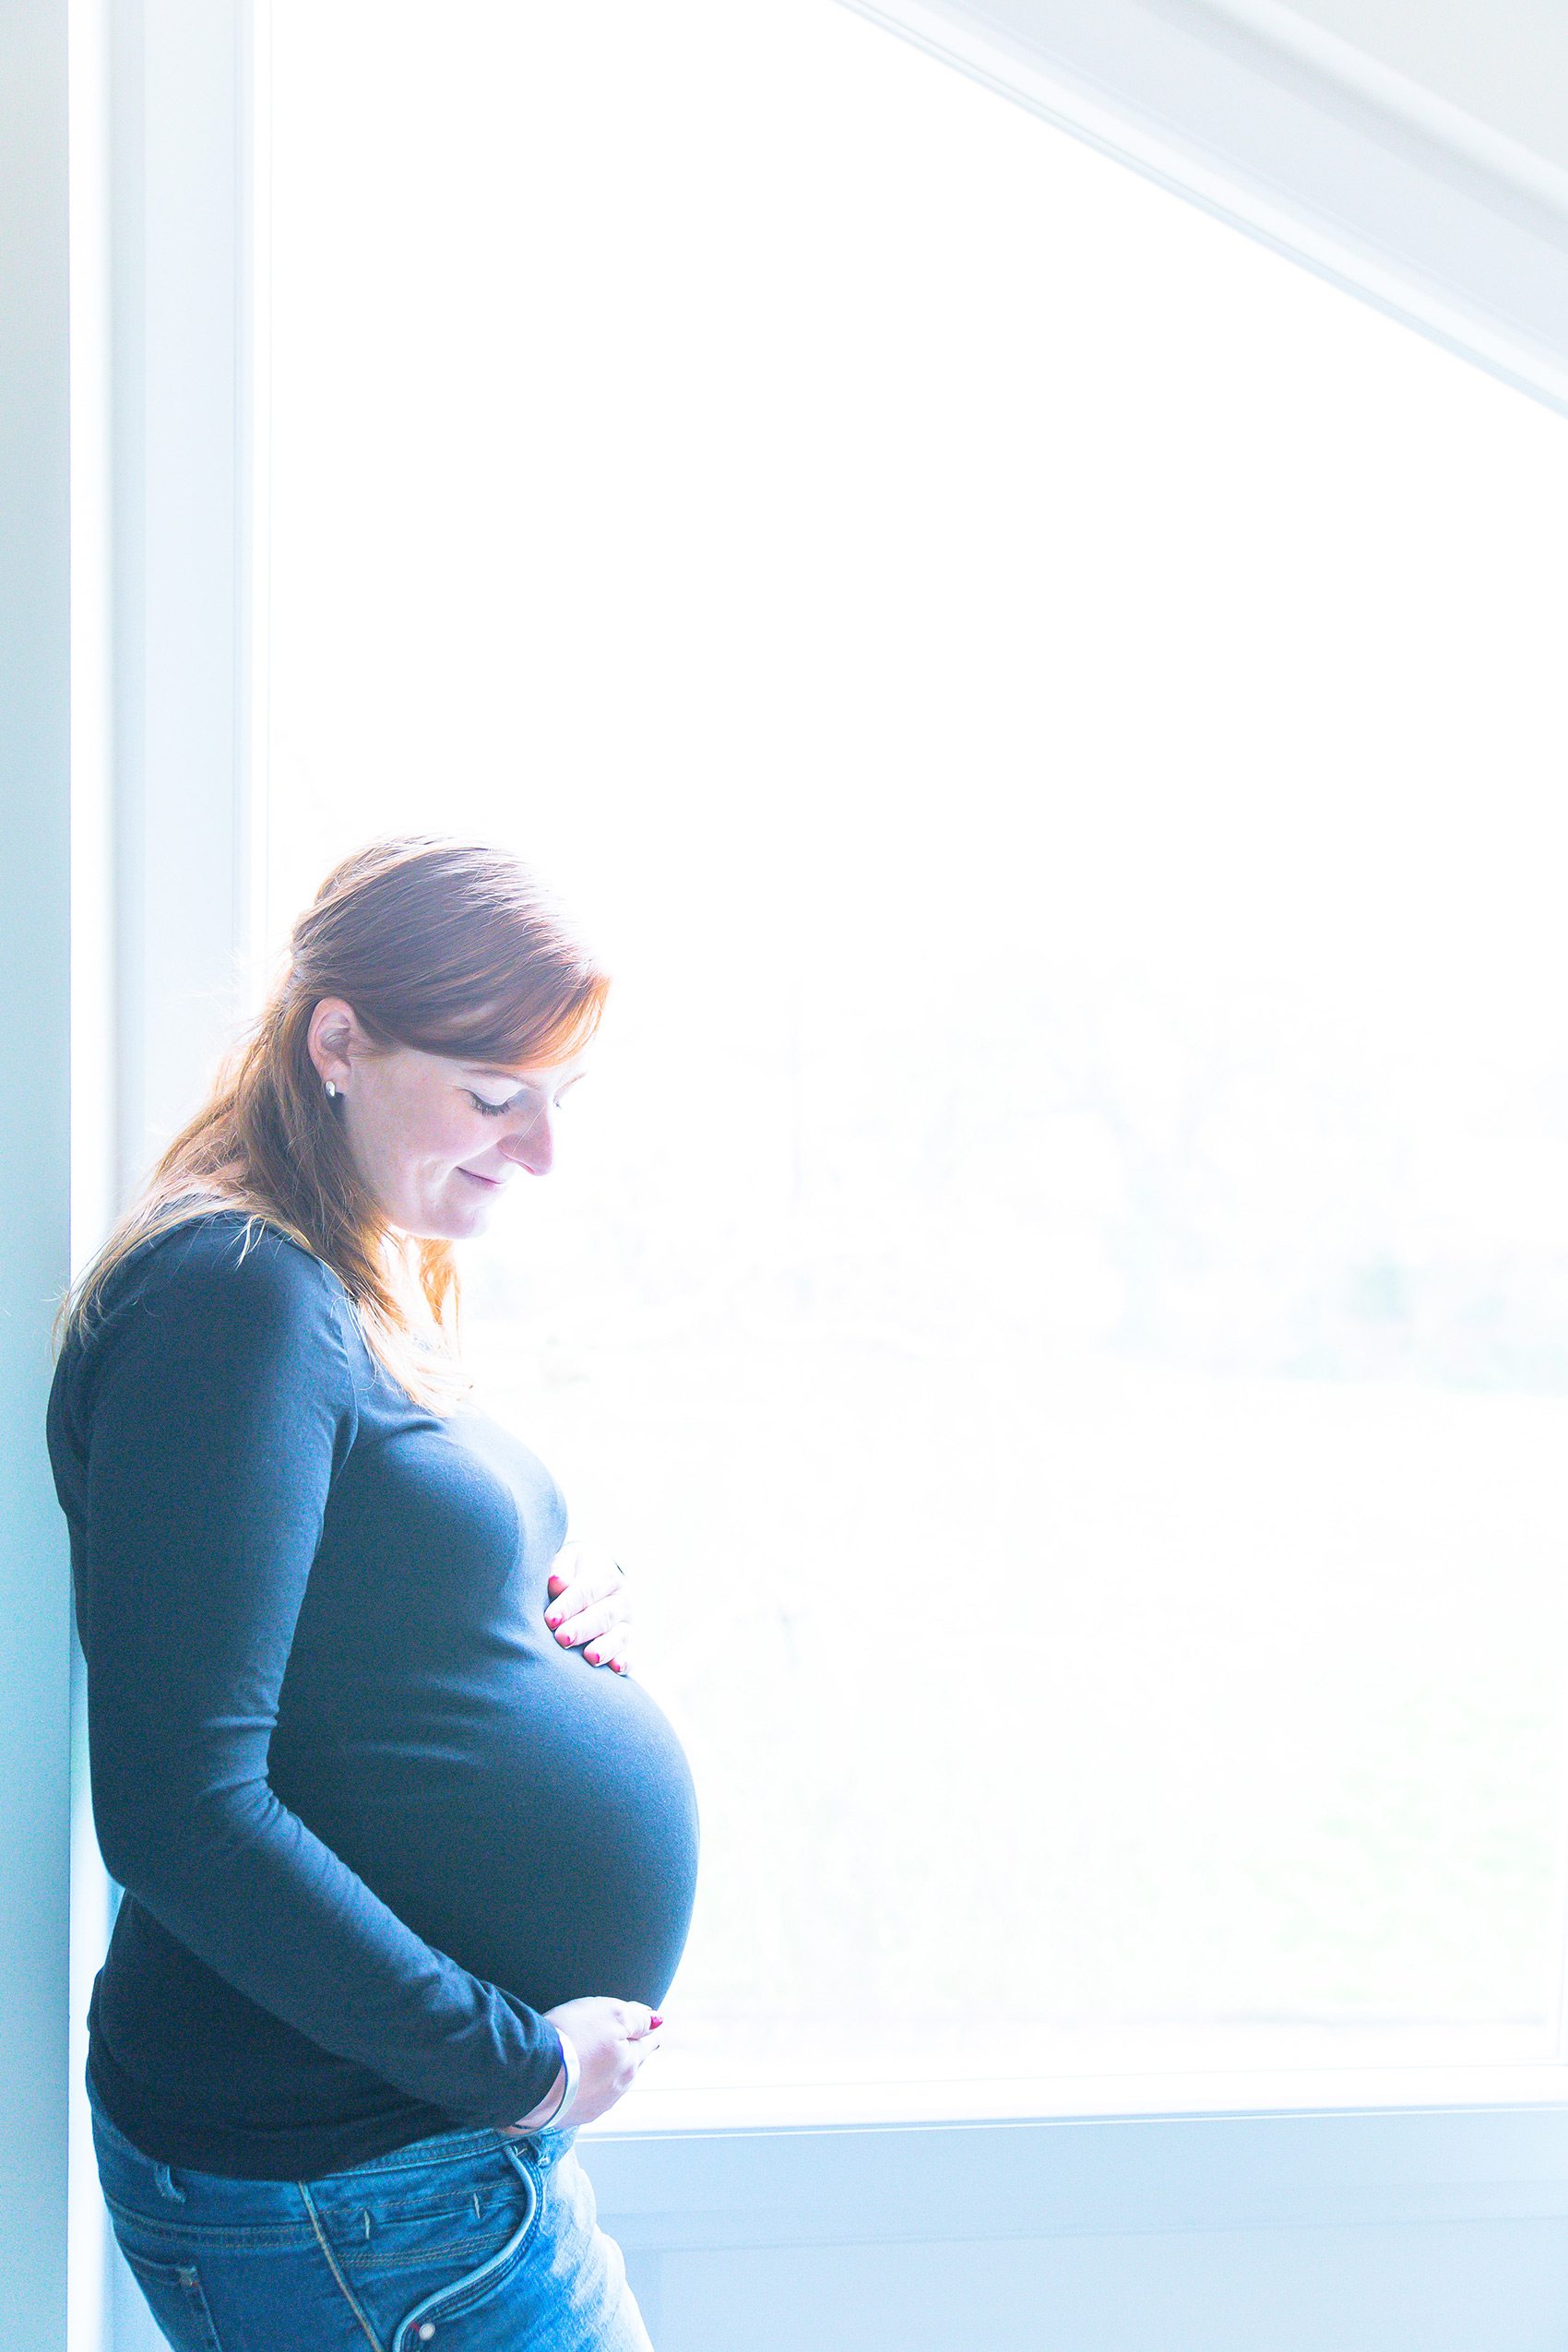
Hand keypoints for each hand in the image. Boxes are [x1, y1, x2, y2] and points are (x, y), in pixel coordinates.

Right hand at [504, 1996, 663, 2132]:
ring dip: (605, 2074)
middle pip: (628, 2067)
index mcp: (629, 2064)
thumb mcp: (610, 2014)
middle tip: (628, 2043)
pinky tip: (575, 2084)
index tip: (651, 2029)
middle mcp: (615, 2090)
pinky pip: (582, 2099)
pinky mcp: (567, 2116)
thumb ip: (637, 2018)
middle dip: (629, 2054)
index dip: (647, 2032)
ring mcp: (592, 2107)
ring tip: (601, 2063)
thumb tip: (655, 2021)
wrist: (530, 2076)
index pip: (646, 2044)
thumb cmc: (570, 2039)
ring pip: (607, 2086)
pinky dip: (582, 2089)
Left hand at [544, 1539, 633, 1676]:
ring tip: (590, 1657)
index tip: (551, 1619)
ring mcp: (626, 1623)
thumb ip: (561, 1568)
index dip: (570, 1604)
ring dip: (605, 1647)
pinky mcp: (628, 1645)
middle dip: (583, 1628)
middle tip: (562, 1638)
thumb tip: (558, 1583)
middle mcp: (621, 1599)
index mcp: (606, 1575)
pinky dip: (625, 1662)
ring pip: (620, 1636)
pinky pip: (631, 1655)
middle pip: (604, 1615)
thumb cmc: (572, 1571)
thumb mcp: (567, 1559)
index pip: (588, 1589)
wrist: (593, 1578)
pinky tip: (616, 1668)